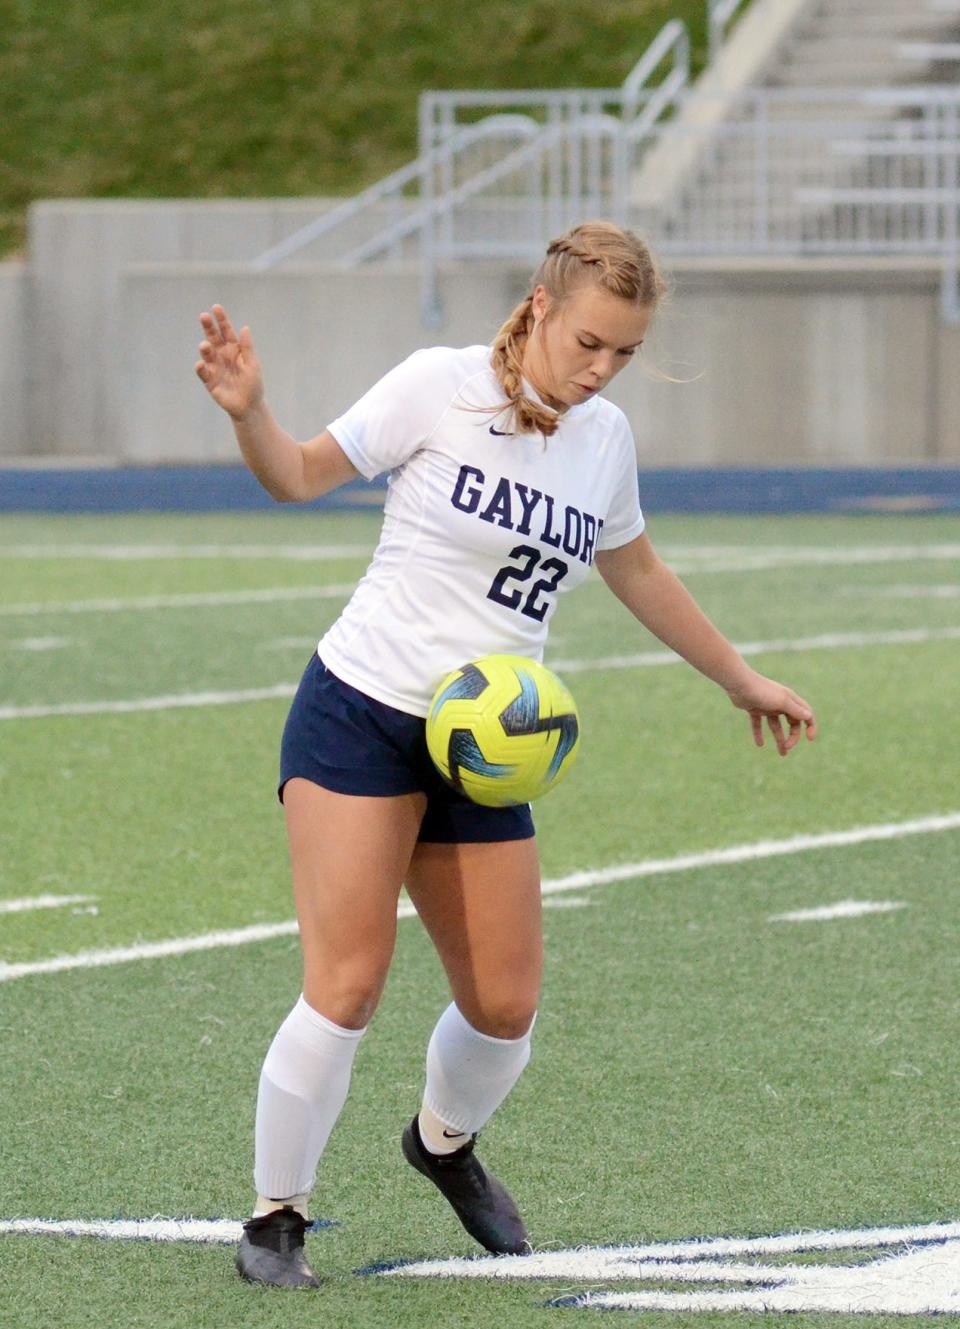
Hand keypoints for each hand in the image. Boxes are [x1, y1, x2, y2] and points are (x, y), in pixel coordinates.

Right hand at [195, 305, 263, 419]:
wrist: (249, 406)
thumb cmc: (253, 384)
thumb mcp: (253, 365)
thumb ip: (247, 348)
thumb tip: (245, 328)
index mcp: (234, 349)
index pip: (226, 331)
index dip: (221, 320)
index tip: (215, 308)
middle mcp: (222, 355)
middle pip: (214, 338)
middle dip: (208, 327)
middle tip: (203, 316)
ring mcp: (215, 367)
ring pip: (207, 354)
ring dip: (205, 348)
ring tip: (205, 345)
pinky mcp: (209, 380)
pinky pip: (203, 372)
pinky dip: (201, 368)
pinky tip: (201, 364)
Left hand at [725, 669, 816, 756]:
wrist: (739, 684)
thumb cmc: (762, 691)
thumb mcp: (781, 702)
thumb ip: (795, 710)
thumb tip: (808, 717)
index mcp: (790, 700)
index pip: (806, 714)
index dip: (810, 726)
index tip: (809, 739)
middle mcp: (780, 703)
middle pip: (792, 723)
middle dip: (792, 736)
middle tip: (787, 748)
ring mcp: (767, 707)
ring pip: (776, 726)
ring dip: (779, 739)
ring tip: (782, 753)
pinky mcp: (754, 709)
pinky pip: (758, 724)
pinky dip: (759, 733)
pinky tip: (760, 744)